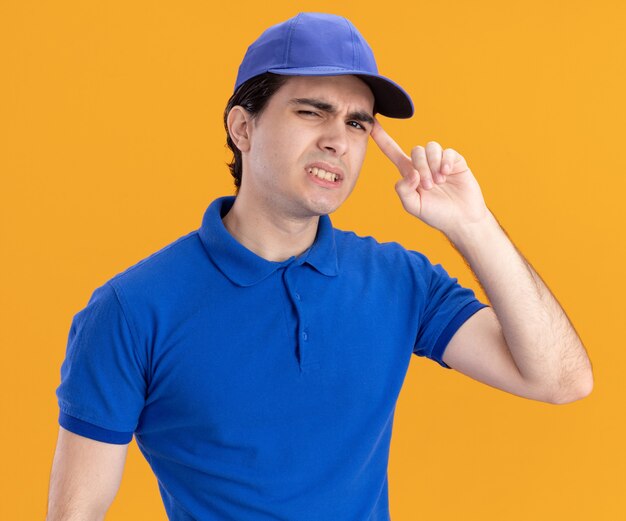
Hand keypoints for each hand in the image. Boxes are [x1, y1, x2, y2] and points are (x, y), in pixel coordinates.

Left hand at [370, 119, 489, 235]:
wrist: (462, 219)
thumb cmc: (436, 214)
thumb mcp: (413, 206)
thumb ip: (404, 190)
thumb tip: (411, 172)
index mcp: (410, 174)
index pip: (393, 152)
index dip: (382, 138)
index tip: (372, 123)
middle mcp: (424, 164)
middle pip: (416, 150)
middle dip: (421, 167)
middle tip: (429, 186)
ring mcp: (440, 162)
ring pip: (431, 148)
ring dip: (433, 165)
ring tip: (439, 182)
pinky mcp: (456, 161)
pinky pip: (448, 152)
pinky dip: (446, 162)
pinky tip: (448, 173)